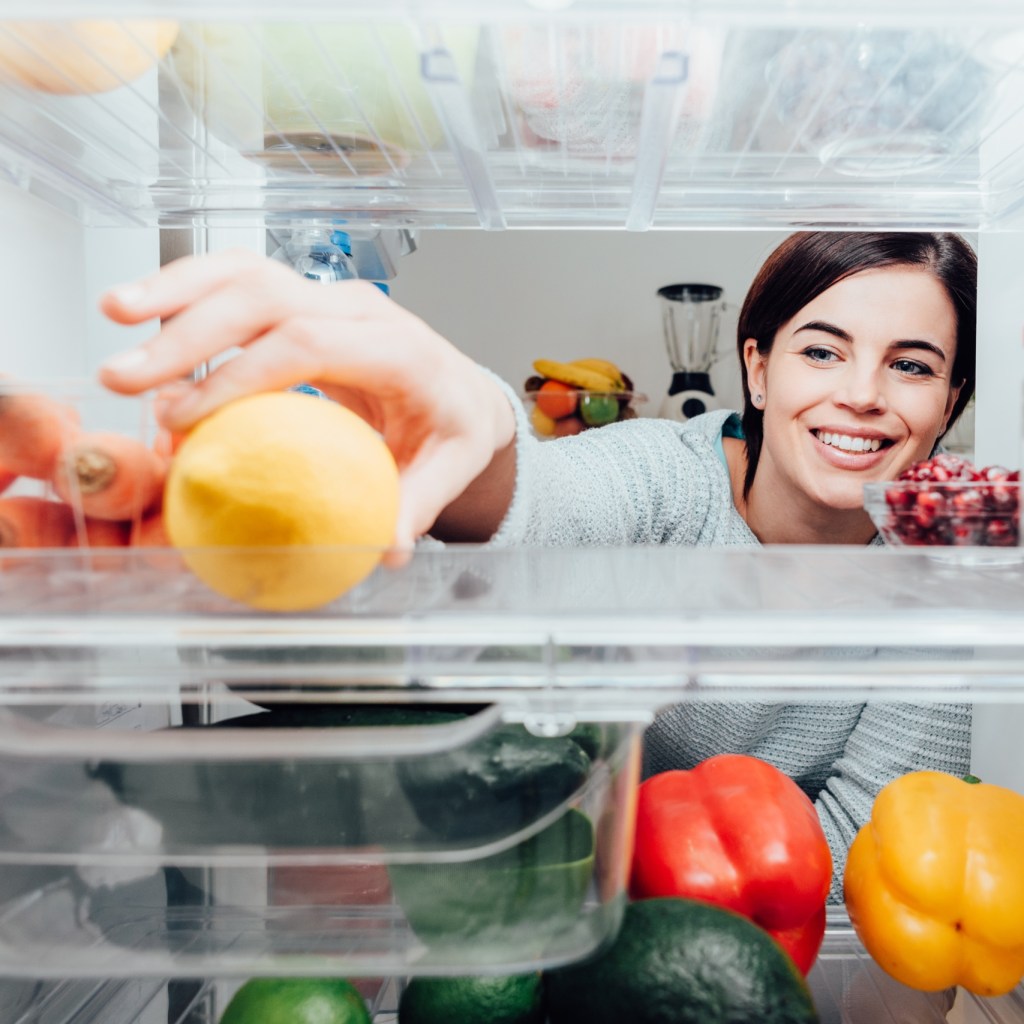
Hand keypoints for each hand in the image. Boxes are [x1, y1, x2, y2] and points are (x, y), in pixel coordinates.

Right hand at [98, 248, 515, 552]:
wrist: (459, 388)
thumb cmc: (451, 426)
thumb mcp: (450, 467)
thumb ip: (418, 504)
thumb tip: (387, 549)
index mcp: (398, 349)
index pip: (310, 344)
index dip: (241, 374)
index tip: (185, 416)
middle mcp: (360, 309)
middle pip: (265, 298)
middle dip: (188, 332)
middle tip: (126, 377)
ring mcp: (329, 297)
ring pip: (246, 271)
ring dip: (175, 289)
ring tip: (114, 313)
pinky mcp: (304, 299)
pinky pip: (240, 280)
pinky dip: (188, 289)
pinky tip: (141, 309)